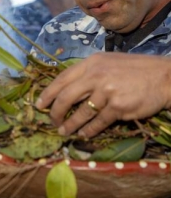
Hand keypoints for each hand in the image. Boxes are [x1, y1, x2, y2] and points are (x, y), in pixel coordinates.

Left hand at [35, 52, 170, 136]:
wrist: (162, 77)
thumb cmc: (134, 70)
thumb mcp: (108, 63)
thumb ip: (89, 73)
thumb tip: (68, 89)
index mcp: (92, 62)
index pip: (62, 78)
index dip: (48, 93)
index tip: (39, 104)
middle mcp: (96, 75)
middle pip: (65, 96)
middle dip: (55, 112)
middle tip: (52, 121)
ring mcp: (107, 91)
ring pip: (80, 112)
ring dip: (70, 125)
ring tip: (64, 131)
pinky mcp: (118, 107)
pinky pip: (98, 122)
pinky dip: (88, 130)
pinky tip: (83, 134)